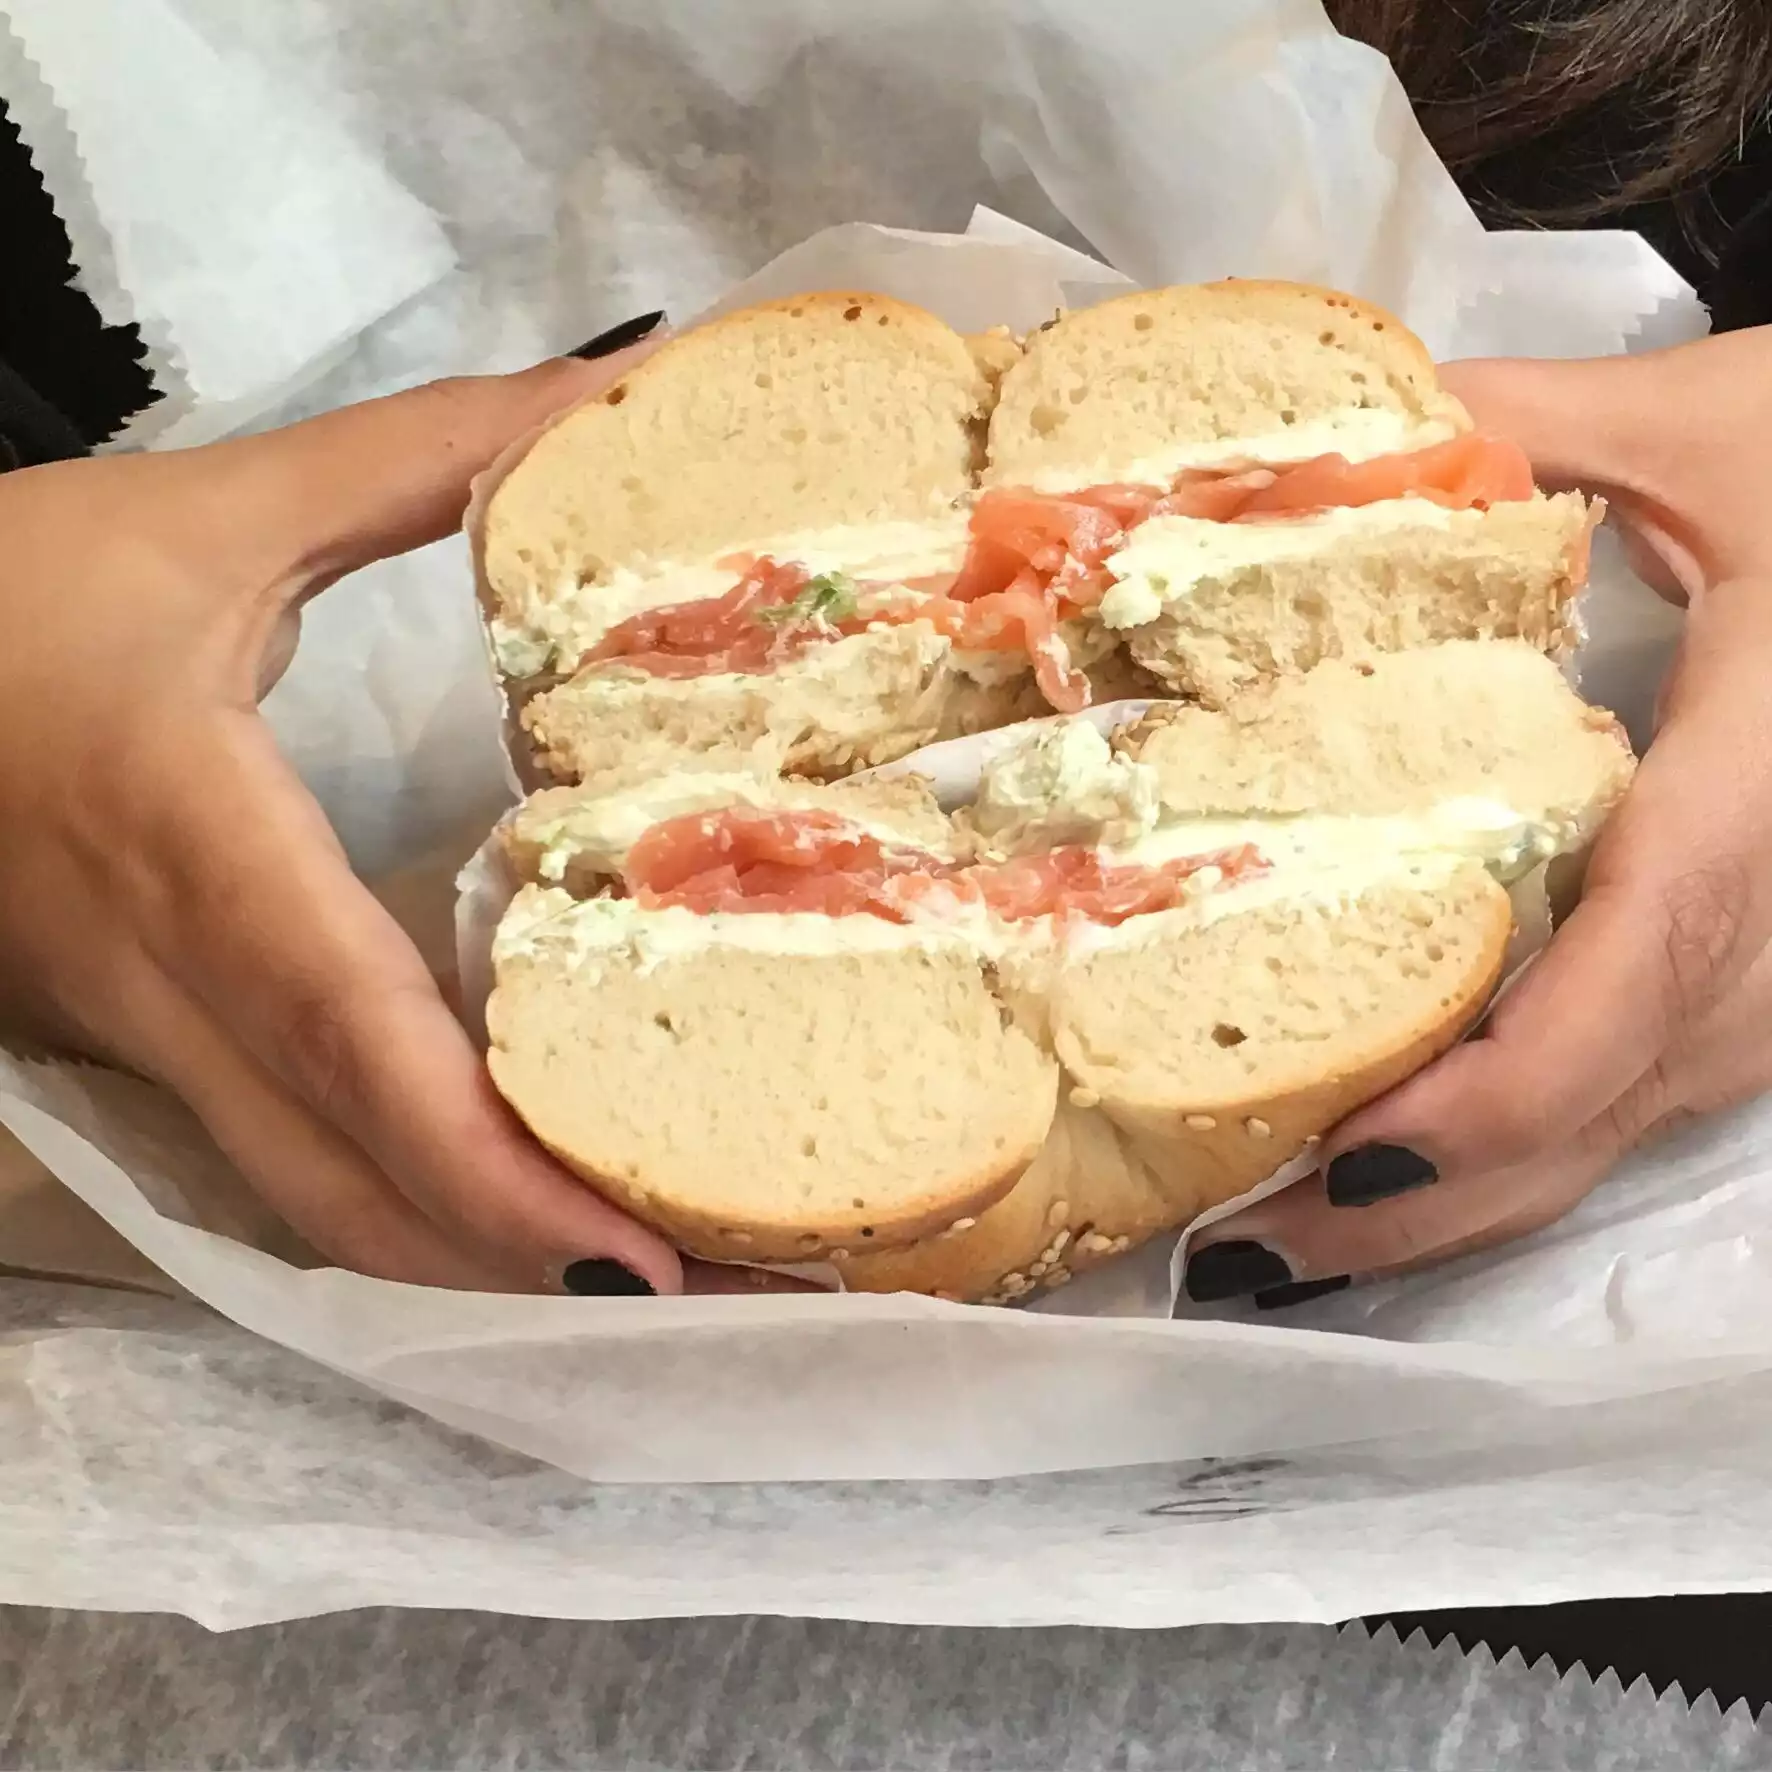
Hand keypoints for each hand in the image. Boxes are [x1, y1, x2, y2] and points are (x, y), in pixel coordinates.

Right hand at [0, 343, 803, 1296]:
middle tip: (691, 1299)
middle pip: (340, 1169)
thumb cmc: (4, 587)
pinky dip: (395, 1211)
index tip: (620, 1252)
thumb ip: (414, 460)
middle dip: (507, 1260)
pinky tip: (503, 1216)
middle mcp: (160, 973)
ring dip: (459, 1261)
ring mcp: (133, 1034)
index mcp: (187, 833)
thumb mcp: (206, 511)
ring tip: (630, 1280)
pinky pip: (273, 1160)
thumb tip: (605, 396)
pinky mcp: (131, 1047)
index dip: (478, 1158)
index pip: (344, 1027)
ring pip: (302, 1196)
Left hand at [1185, 326, 1771, 1308]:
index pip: (1623, 985)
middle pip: (1596, 1110)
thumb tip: (1311, 438)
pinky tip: (1406, 1160)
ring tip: (1284, 1235)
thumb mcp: (1723, 425)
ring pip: (1621, 1131)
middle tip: (1239, 1248)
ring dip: (1457, 1203)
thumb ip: (1516, 430)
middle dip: (1420, 1202)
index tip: (1336, 1161)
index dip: (1483, 1100)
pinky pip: (1644, 1097)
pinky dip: (1516, 1148)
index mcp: (1766, 787)